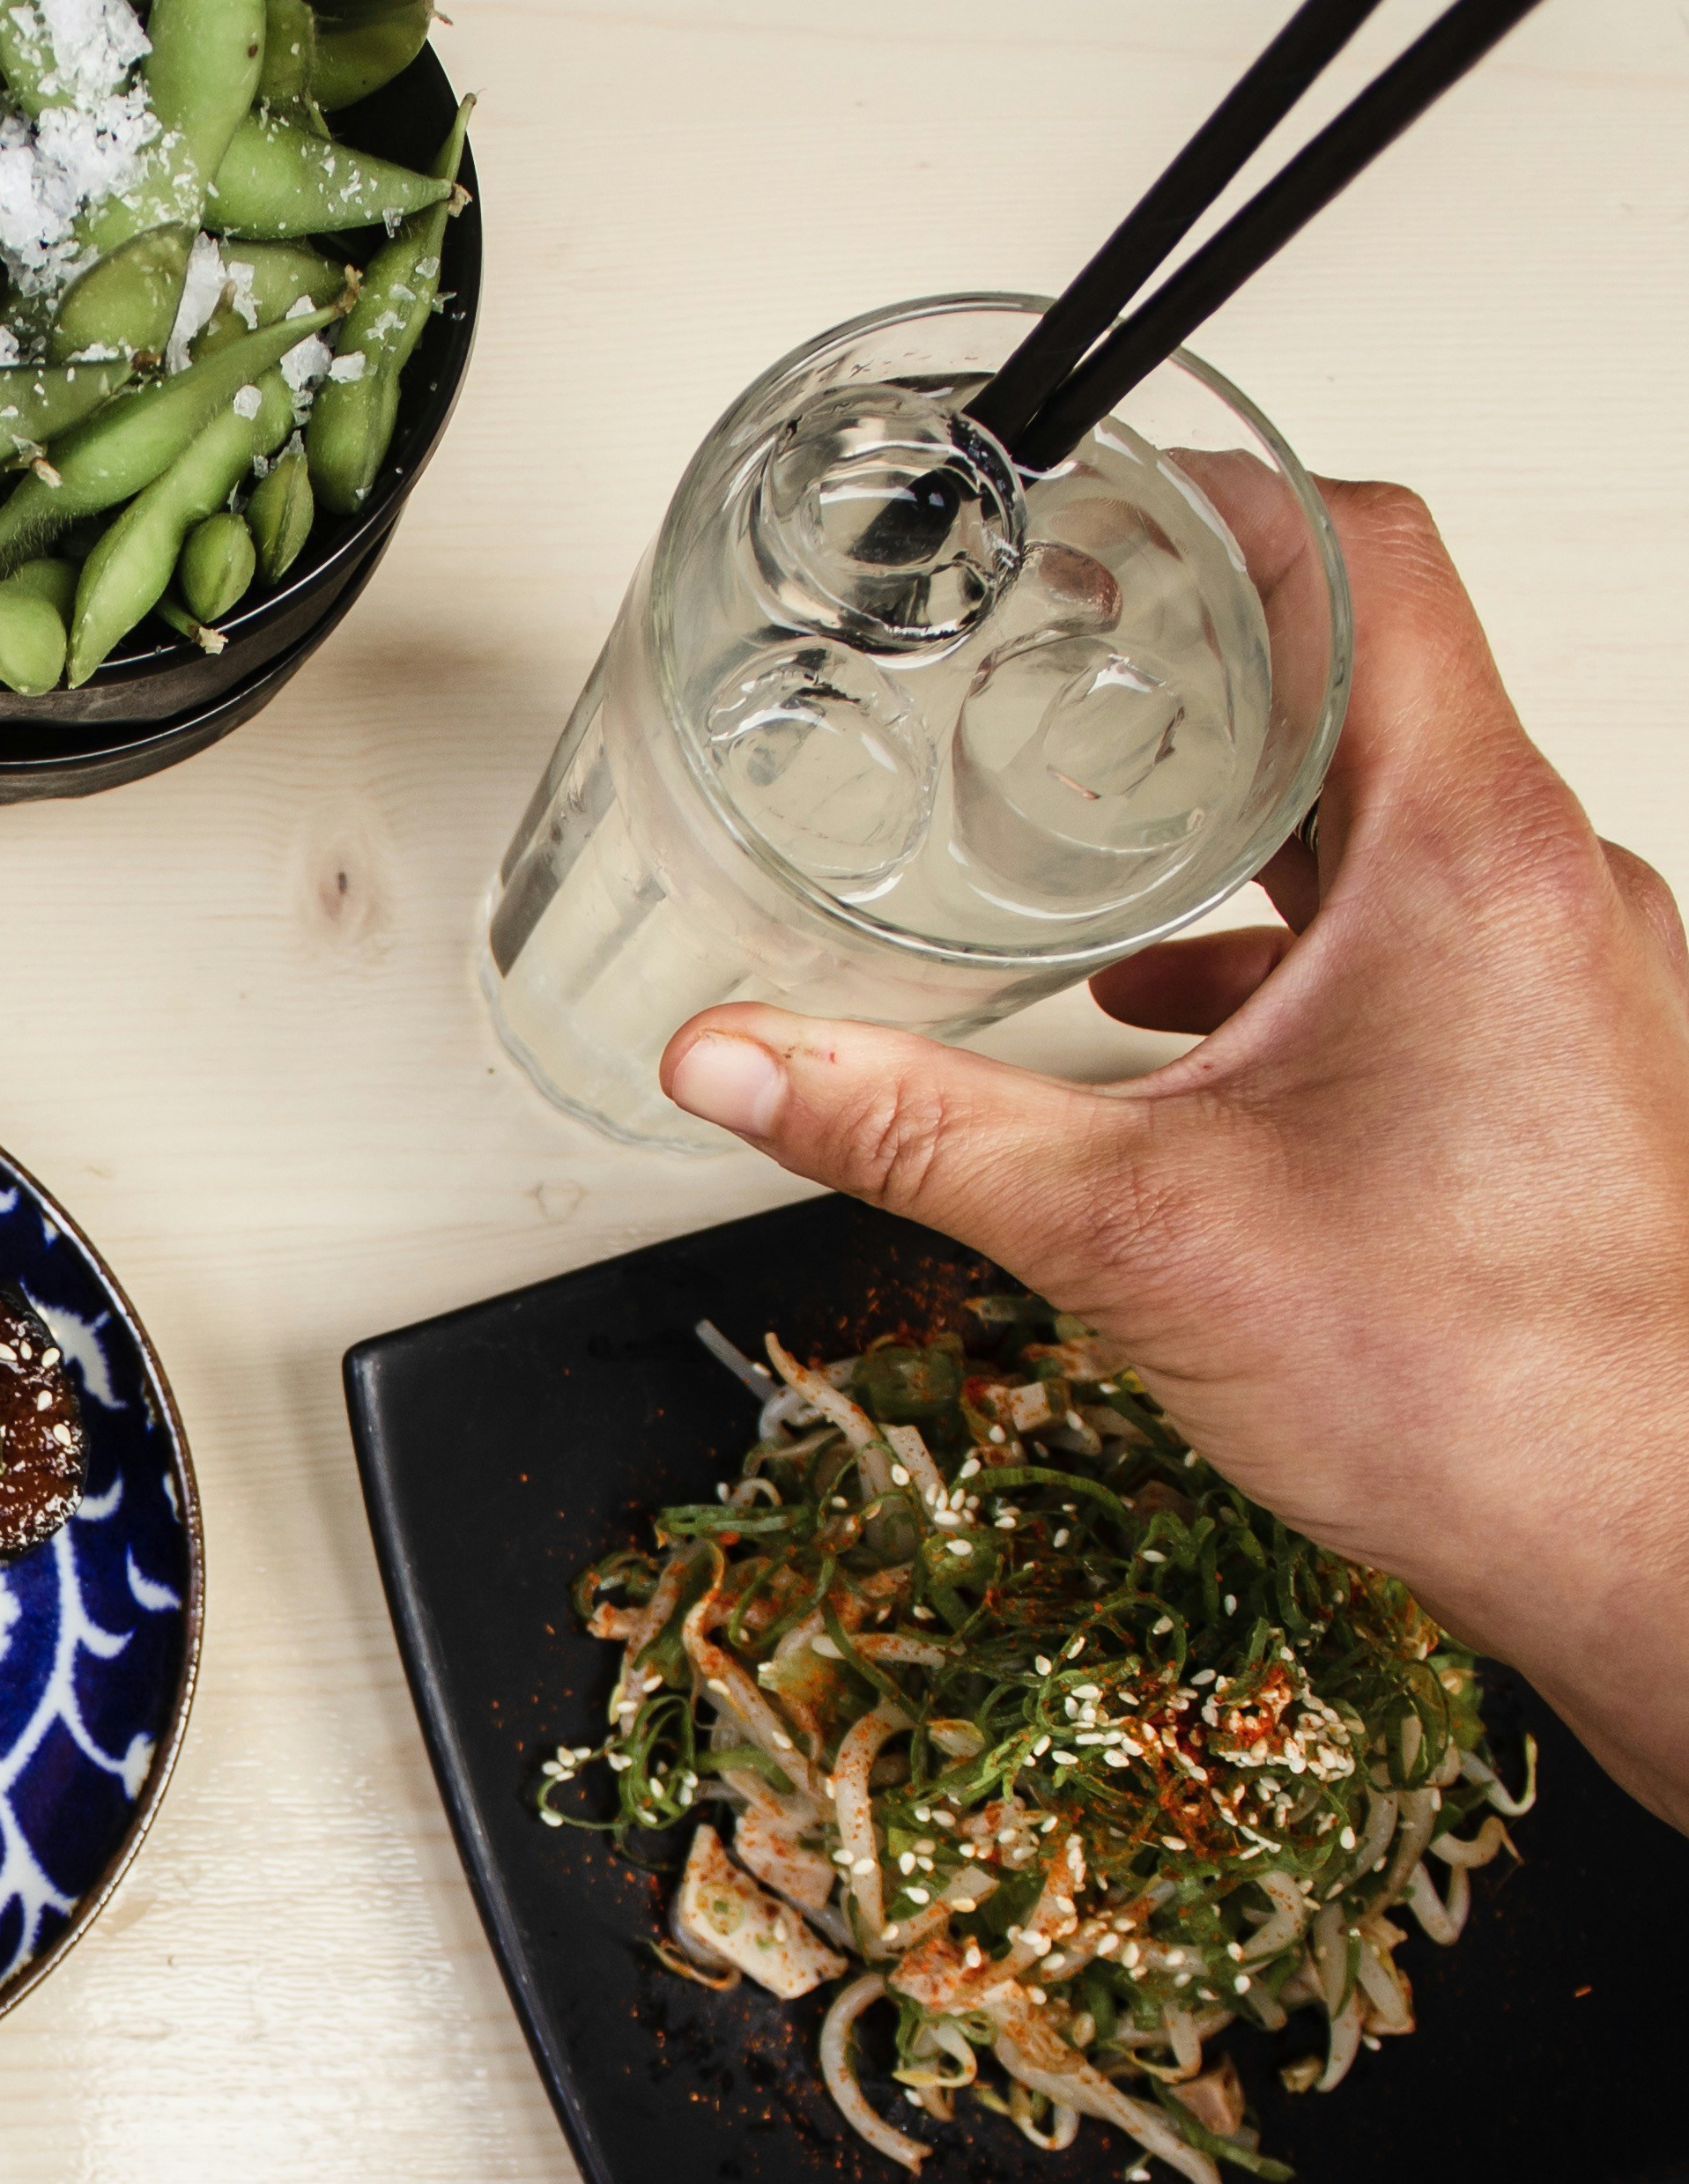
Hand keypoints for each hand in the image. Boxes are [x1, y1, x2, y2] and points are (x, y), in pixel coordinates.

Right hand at [656, 480, 1688, 1828]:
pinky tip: (1183, 1025)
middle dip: (1194, 664)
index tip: (1103, 501)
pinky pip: (1427, 939)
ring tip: (1090, 845)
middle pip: (1372, 679)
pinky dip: (1297, 939)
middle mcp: (1547, 883)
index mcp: (1463, 852)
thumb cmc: (1488, 1379)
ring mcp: (1576, 977)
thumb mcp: (1132, 1230)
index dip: (1219, 497)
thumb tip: (736, 1060)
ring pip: (1399, 819)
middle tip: (1055, 654)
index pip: (1363, 559)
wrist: (1662, 1537)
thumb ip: (908, 1126)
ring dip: (1245, 817)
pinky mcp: (1574, 1071)